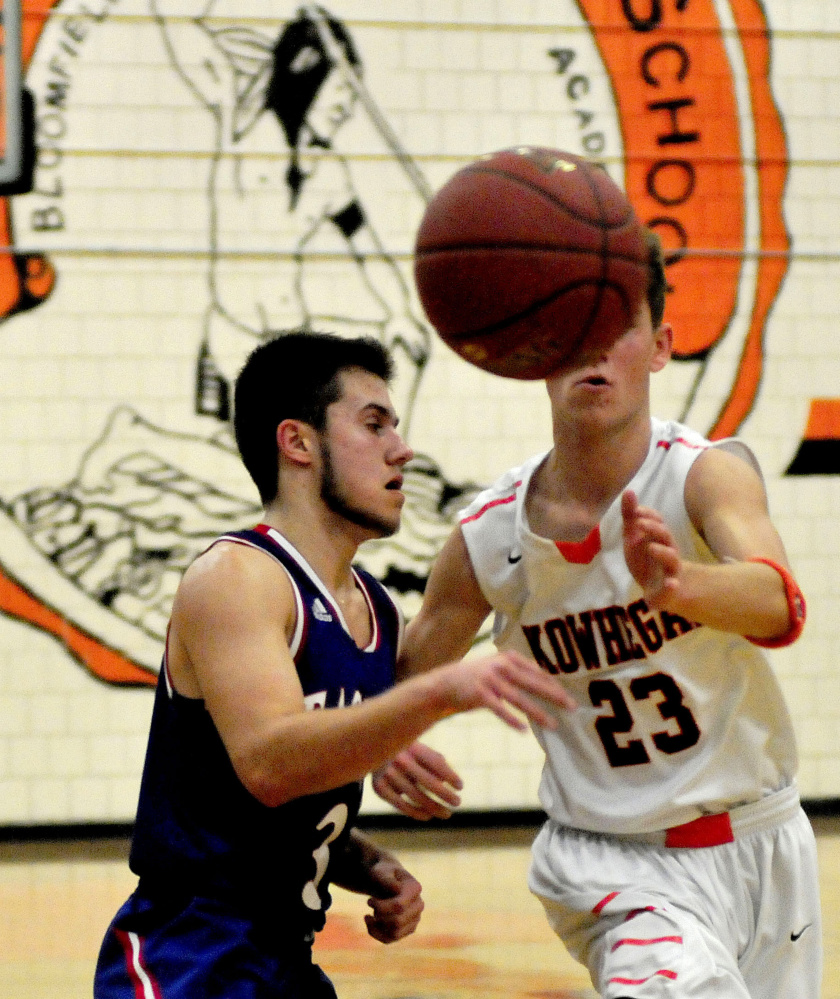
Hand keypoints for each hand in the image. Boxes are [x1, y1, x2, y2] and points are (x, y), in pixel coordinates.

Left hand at [364, 859, 423, 943]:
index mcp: (415, 888)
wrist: (385, 880)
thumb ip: (386, 880)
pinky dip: (376, 933)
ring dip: (377, 926)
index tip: (368, 900)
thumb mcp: (380, 872)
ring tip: (369, 915)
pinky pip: (390, 939)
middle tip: (370, 904)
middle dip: (379, 916)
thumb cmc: (382, 874)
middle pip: (397, 921)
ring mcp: (415, 919)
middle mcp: (419, 905)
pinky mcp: (407, 929)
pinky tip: (369, 922)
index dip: (380, 907)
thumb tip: (397, 889)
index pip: (399, 906)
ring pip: (395, 933)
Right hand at [372, 741, 462, 820]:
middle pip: (428, 781)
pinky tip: (429, 816)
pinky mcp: (379, 788)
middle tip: (457, 803)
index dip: (450, 776)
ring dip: (435, 808)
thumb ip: (436, 762)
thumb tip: (450, 784)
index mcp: (412, 745)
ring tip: (446, 813)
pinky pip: (402, 805)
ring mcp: (388, 773)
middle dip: (445, 795)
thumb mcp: (420, 749)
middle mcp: (399, 758)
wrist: (371, 748)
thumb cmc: (405, 751)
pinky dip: (417, 813)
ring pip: (416, 797)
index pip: (436, 762)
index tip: (460, 787)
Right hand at [436, 649, 576, 730]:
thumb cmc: (480, 678)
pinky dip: (511, 719)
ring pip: (519, 698)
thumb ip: (521, 674)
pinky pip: (499, 709)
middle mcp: (501, 665)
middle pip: (533, 683)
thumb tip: (550, 686)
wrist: (446, 682)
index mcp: (510, 657)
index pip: (538, 672)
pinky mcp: (479, 693)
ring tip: (553, 724)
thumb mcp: (500, 668)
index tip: (571, 697)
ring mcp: (489, 679)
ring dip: (537, 712)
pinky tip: (523, 730)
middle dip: (554, 696)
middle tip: (572, 707)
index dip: (555, 685)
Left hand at [621, 490, 681, 605]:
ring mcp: (670, 571)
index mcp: (658, 538)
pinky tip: (671, 584)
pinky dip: (672, 586)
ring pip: (672, 560)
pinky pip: (672, 588)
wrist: (661, 589)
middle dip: (655, 529)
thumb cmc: (646, 559)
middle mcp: (667, 551)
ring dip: (663, 553)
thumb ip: (630, 517)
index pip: (657, 522)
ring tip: (651, 548)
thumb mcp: (634, 538)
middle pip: (666, 537)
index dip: (648, 515)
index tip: (636, 510)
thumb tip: (628, 490)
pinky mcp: (668, 591)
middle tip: (640, 523)